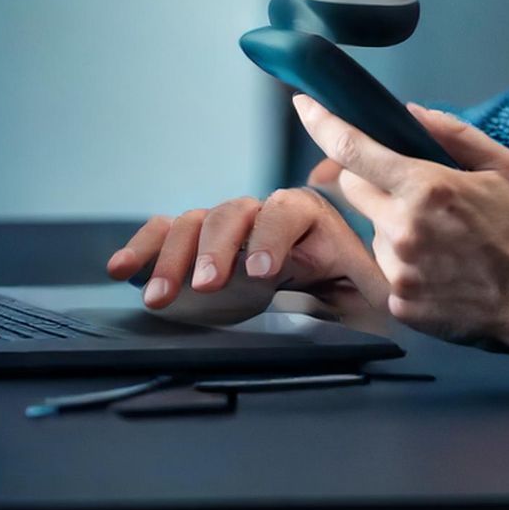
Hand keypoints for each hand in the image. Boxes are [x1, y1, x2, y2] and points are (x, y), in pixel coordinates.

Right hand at [104, 187, 389, 319]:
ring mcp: (226, 229)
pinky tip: (120, 270)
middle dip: (217, 249)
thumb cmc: (353, 290)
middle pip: (233, 215)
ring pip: (194, 223)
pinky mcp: (195, 247)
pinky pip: (163, 235)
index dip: (271, 237)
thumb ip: (375, 281)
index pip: (287, 211)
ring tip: (161, 296)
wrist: (331, 298)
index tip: (260, 271)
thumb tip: (388, 290)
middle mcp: (262, 214)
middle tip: (209, 285)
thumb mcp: (371, 286)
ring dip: (174, 257)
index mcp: (308, 218)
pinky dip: (141, 249)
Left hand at [291, 94, 508, 352]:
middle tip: (413, 193)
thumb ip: (451, 133)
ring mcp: (398, 270)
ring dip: (393, 228)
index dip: (322, 123)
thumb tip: (409, 113)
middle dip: (373, 182)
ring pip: (372, 233)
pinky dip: (406, 266)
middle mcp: (404, 228)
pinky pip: (386, 272)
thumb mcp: (502, 166)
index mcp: (427, 187)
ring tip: (441, 242)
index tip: (304, 105)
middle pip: (353, 190)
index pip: (353, 148)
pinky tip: (441, 269)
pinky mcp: (399, 303)